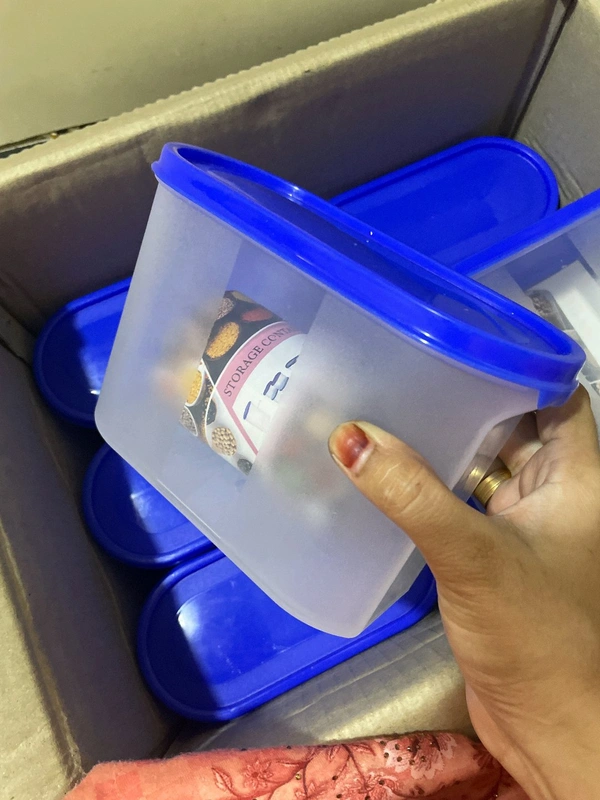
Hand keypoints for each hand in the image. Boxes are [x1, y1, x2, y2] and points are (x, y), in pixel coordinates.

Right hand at [329, 387, 599, 799]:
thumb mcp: (473, 553)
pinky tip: (386, 473)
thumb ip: (412, 494)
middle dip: (468, 397)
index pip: (559, 396)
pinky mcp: (490, 556)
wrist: (545, 726)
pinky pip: (461, 504)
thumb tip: (347, 436)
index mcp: (577, 478)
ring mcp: (522, 527)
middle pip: (515, 426)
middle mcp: (555, 494)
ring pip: (483, 467)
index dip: (522, 362)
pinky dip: (430, 487)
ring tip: (387, 406)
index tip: (463, 334)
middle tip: (408, 364)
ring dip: (444, 445)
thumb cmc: (534, 633)